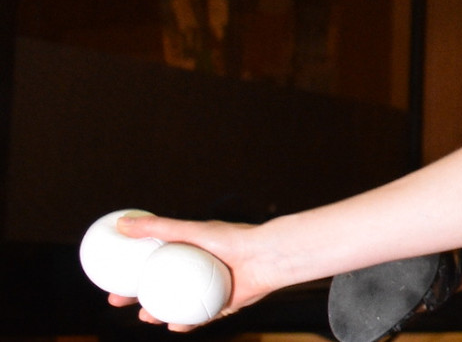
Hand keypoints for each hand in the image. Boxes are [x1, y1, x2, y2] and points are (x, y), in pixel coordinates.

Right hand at [108, 214, 271, 330]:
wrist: (265, 255)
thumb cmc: (230, 238)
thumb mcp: (190, 230)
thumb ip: (157, 227)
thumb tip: (120, 223)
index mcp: (186, 253)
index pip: (150, 267)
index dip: (129, 276)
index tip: (110, 282)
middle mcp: (195, 272)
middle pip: (160, 288)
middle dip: (138, 297)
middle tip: (120, 301)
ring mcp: (208, 289)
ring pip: (176, 305)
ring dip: (158, 313)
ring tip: (146, 316)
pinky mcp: (222, 303)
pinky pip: (200, 316)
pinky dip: (186, 322)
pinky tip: (174, 325)